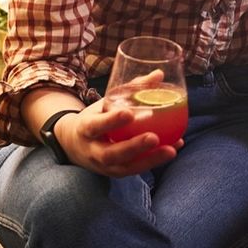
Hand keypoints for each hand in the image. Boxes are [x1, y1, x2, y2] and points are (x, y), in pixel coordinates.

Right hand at [55, 96, 181, 176]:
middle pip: (109, 154)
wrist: (74, 145)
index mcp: (86, 129)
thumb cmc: (96, 117)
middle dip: (133, 147)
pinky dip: (154, 161)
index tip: (129, 113)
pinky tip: (173, 149)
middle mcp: (92, 150)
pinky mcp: (115, 173)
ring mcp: (103, 166)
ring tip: (171, 149)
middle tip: (154, 137)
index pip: (95, 126)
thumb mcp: (105, 103)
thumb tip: (158, 74)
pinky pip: (134, 170)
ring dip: (149, 160)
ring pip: (124, 168)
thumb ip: (130, 89)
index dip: (110, 121)